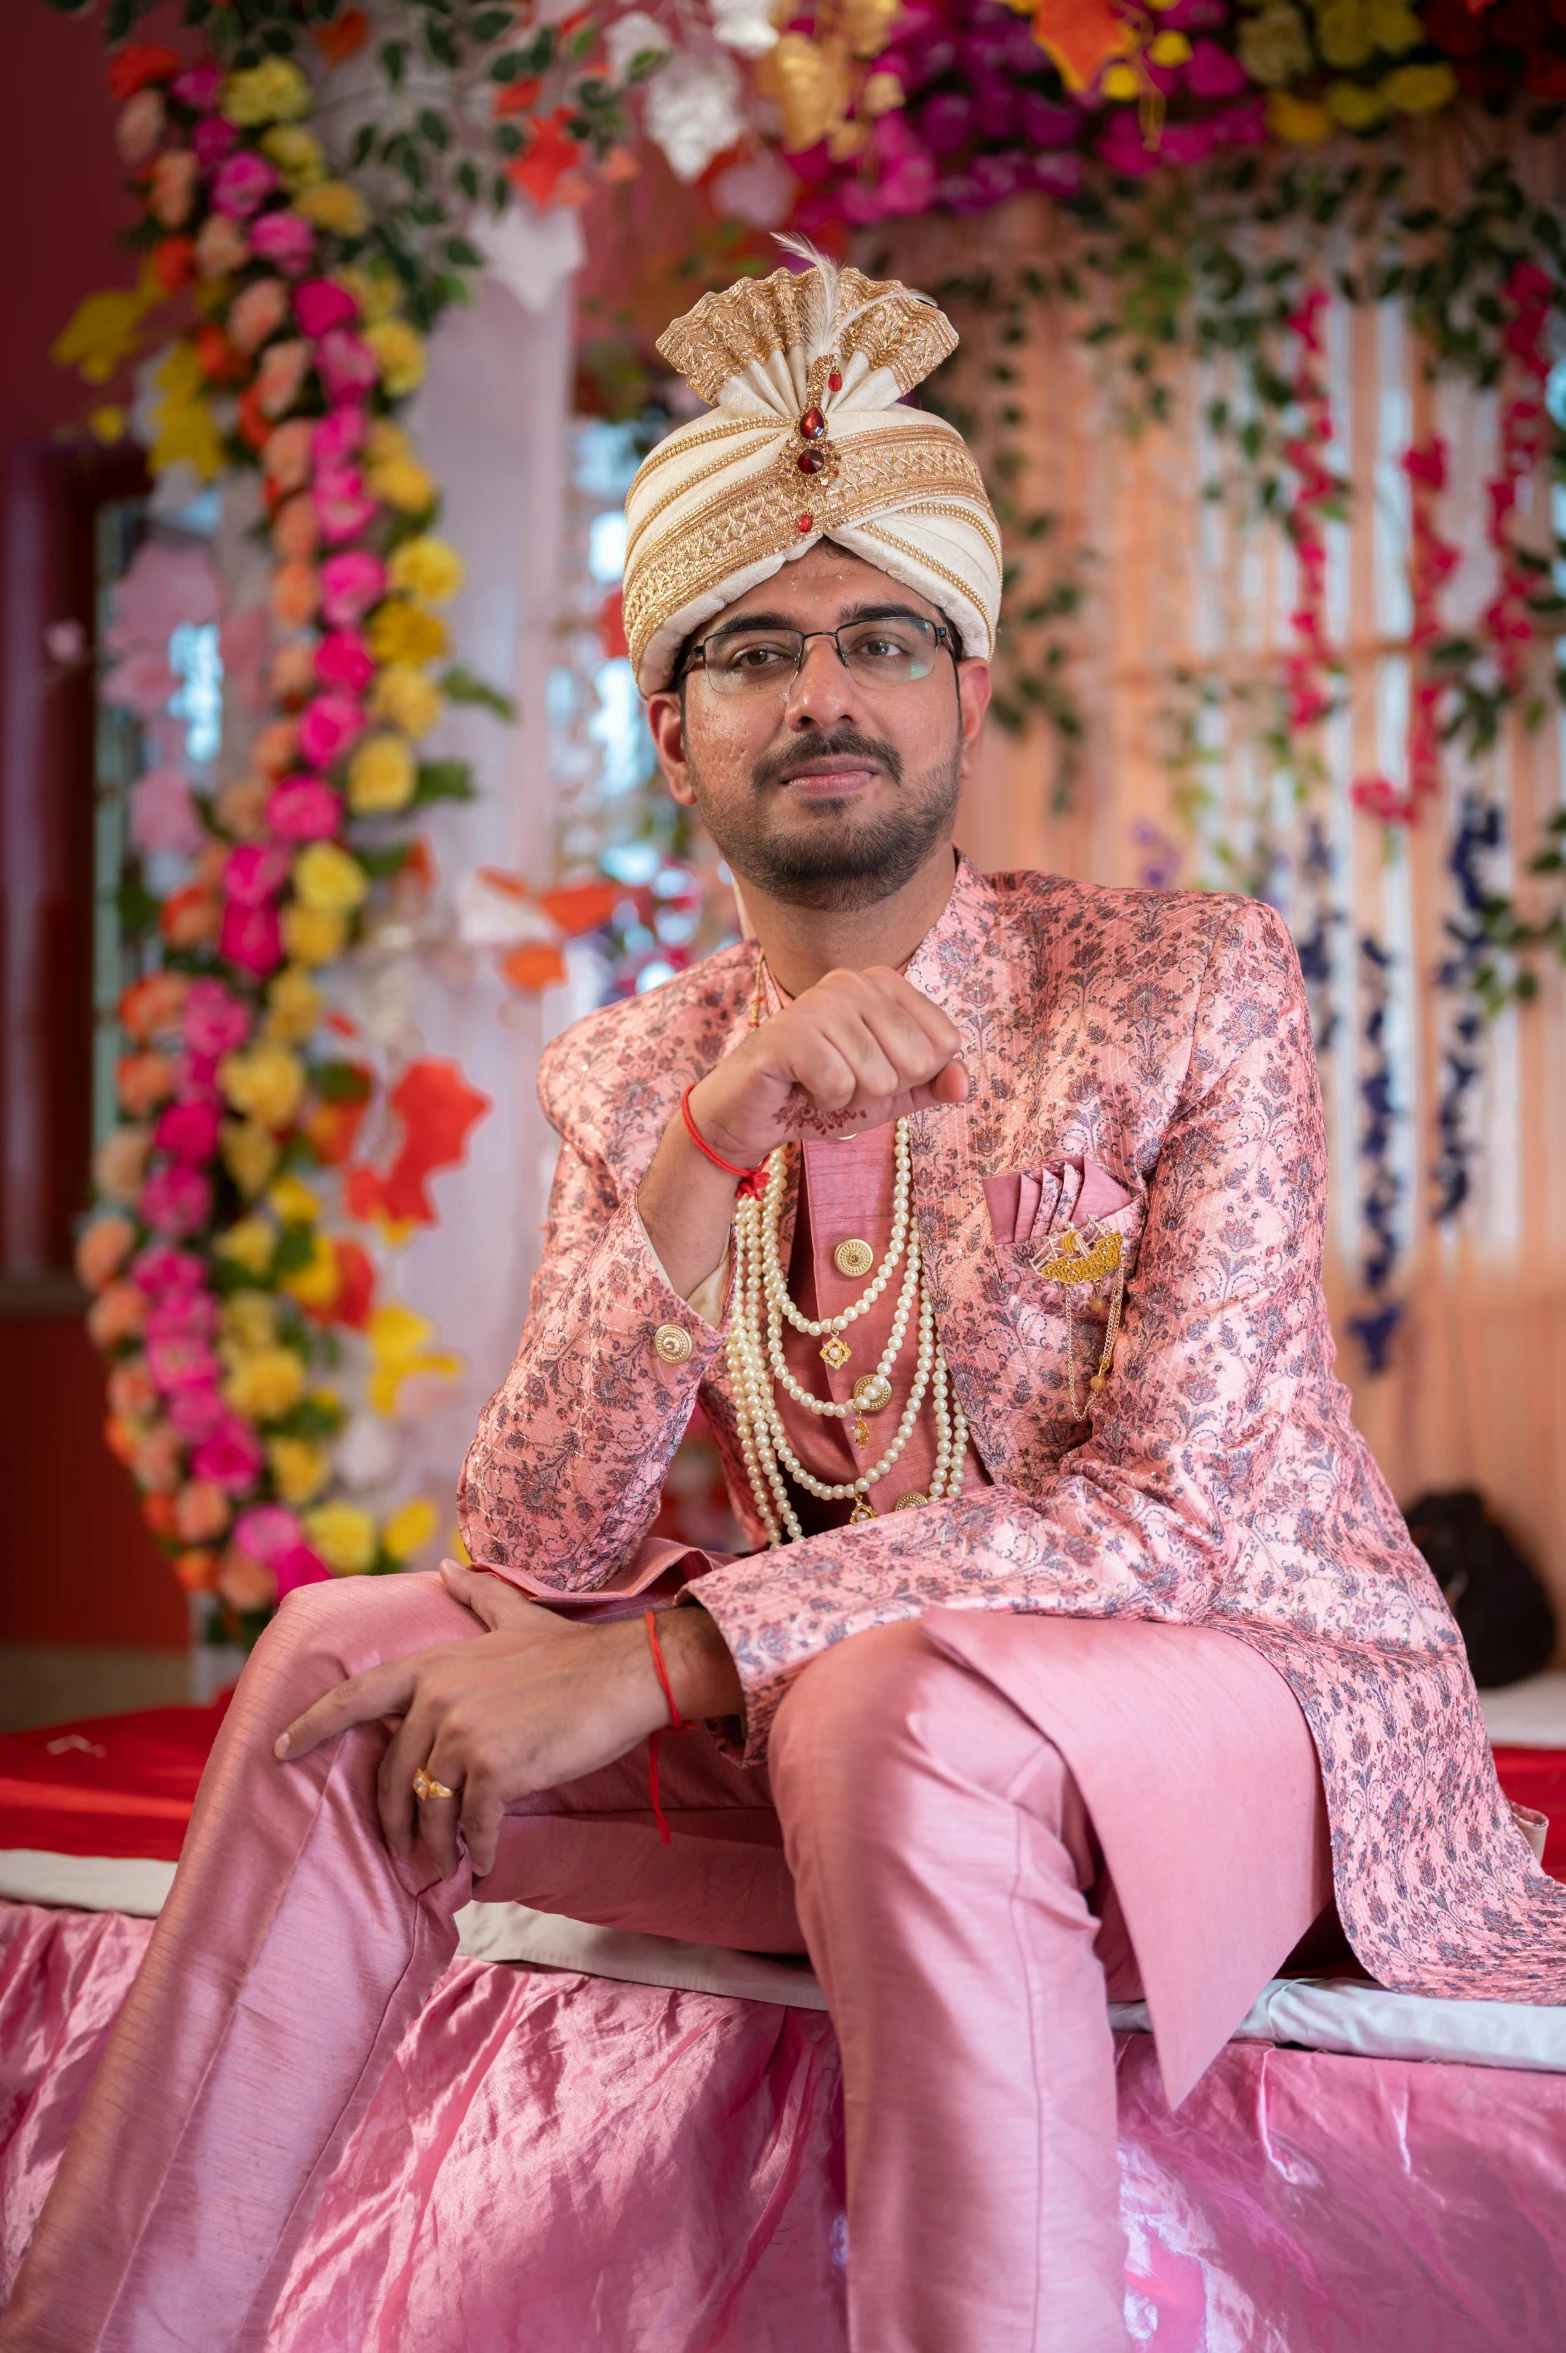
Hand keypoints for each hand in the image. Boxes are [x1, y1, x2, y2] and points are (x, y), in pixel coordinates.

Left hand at [273, 1562, 739, 1878]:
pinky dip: (476, 1849)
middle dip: (392, 1821)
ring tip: (443, 1867)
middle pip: (391, 1776)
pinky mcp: (493, 1770)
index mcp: (433, 1667)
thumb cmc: (572, 1652)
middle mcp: (437, 1699)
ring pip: (428, 1808)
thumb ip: (475, 1597)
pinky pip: (470, 1825)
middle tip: (404, 1852)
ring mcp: (462, 1734)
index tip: (278, 1751)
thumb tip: (446, 1568)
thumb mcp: (515, 1616)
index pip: (355, 1698)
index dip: (310, 1725)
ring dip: (434, 1846)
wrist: (624, 1674)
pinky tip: (484, 1860)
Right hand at [690, 965, 967, 1168]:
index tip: (874, 1072)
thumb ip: (931, 1084)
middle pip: (918, 1059)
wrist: (750, 1113)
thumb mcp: (889, 1092)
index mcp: (883, 984)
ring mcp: (821, 1002)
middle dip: (883, 1090)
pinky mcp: (791, 1033)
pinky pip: (840, 1084)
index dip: (915, 1076)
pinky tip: (802, 1088)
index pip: (945, 1041)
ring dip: (850, 1099)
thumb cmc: (820, 1092)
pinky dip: (824, 1102)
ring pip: (879, 1077)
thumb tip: (965, 1083)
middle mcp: (854, 981)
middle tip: (844, 1082)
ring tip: (820, 1085)